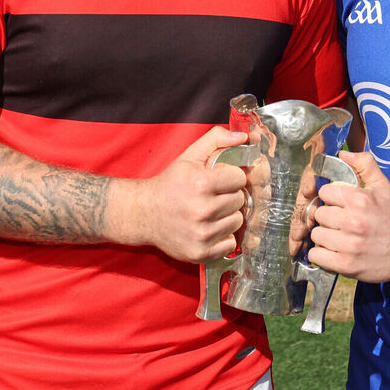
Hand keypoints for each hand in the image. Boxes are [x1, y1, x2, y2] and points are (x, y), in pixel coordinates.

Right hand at [129, 127, 248, 263]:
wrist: (144, 213)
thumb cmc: (170, 183)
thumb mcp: (190, 156)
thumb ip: (217, 139)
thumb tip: (245, 137)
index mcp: (200, 183)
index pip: (239, 178)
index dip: (231, 177)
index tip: (219, 179)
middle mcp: (201, 210)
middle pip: (239, 200)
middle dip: (230, 196)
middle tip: (212, 196)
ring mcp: (200, 234)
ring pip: (237, 222)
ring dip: (227, 216)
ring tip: (210, 212)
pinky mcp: (199, 253)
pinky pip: (230, 244)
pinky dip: (223, 237)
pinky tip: (208, 228)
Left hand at [307, 150, 389, 282]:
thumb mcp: (383, 185)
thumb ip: (364, 164)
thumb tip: (342, 154)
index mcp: (359, 200)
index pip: (324, 192)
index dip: (331, 196)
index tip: (339, 203)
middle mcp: (352, 222)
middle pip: (319, 214)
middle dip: (328, 216)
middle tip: (340, 220)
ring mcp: (349, 245)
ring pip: (316, 235)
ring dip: (324, 235)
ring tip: (338, 236)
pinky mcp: (346, 265)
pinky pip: (317, 256)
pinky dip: (322, 254)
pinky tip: (335, 250)